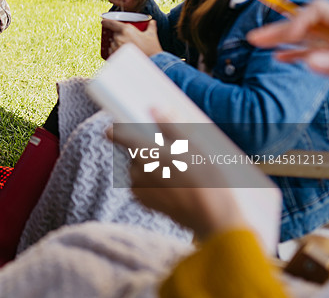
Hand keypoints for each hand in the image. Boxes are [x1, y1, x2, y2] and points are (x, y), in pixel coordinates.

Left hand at [102, 19, 161, 56]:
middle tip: (127, 40)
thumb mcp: (152, 36)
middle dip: (118, 36)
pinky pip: (111, 52)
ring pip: (112, 44)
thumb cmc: (152, 49)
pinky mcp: (114, 56)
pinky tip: (122, 55)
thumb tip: (152, 22)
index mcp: (126, 30)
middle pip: (114, 34)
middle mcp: (118, 38)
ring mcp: (115, 48)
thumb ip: (151, 27)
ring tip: (126, 49)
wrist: (152, 63)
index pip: (111, 23)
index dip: (106, 21)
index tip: (103, 21)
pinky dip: (114, 52)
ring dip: (116, 44)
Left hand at [106, 110, 246, 240]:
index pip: (117, 134)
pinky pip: (142, 184)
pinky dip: (153, 181)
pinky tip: (174, 184)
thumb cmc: (205, 179)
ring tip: (177, 170)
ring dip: (151, 166)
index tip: (121, 125)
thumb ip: (169, 126)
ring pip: (138, 167)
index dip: (118, 128)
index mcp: (144, 152)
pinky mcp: (144, 202)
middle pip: (133, 151)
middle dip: (147, 149)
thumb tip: (153, 109)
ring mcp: (138, 188)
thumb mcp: (192, 146)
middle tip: (171, 152)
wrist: (212, 218)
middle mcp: (135, 169)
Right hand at [247, 0, 328, 76]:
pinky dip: (294, 52)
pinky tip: (277, 56)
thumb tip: (310, 62)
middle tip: (253, 38)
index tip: (288, 37)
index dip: (298, 20)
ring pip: (303, 35)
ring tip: (256, 42)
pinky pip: (311, 49)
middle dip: (278, 30)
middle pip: (303, 22)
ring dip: (279, 39)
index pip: (316, 9)